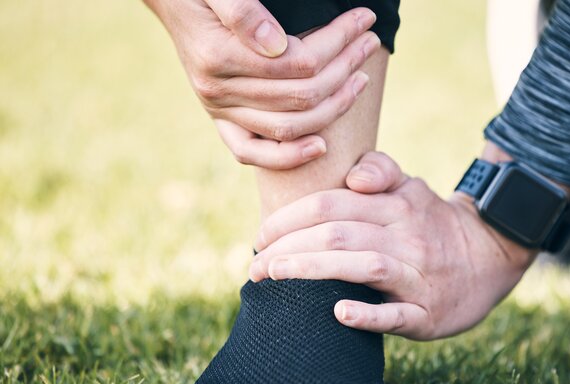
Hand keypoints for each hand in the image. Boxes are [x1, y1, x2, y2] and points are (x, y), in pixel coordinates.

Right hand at [144, 0, 380, 168]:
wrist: (173, 1)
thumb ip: (243, 12)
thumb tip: (277, 46)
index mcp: (218, 56)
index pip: (298, 61)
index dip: (338, 41)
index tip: (364, 20)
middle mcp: (218, 90)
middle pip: (300, 94)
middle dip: (345, 67)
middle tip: (370, 43)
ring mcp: (219, 111)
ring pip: (289, 126)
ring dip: (334, 106)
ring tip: (361, 77)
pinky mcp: (222, 122)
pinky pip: (253, 154)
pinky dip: (289, 155)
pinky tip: (321, 146)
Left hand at [249, 152, 537, 339]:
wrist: (490, 255)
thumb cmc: (433, 221)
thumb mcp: (412, 187)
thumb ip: (380, 171)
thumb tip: (351, 176)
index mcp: (396, 204)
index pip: (332, 204)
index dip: (289, 218)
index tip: (261, 236)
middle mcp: (407, 236)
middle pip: (339, 234)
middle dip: (287, 248)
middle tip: (255, 265)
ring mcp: (418, 276)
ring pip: (363, 267)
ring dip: (312, 270)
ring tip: (273, 277)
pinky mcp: (428, 313)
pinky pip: (397, 315)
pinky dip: (368, 314)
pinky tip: (339, 313)